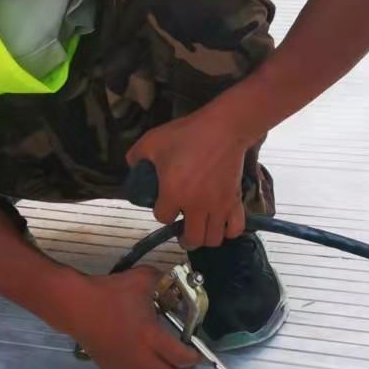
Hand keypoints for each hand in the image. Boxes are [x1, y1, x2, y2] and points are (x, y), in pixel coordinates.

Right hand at [73, 268, 201, 368]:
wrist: (78, 306)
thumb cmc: (109, 293)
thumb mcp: (142, 279)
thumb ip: (163, 280)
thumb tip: (174, 280)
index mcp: (151, 337)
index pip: (181, 358)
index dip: (195, 359)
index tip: (200, 354)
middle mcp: (140, 358)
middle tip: (189, 363)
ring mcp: (126, 368)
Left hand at [127, 112, 248, 248]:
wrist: (223, 128)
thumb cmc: (187, 134)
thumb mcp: (153, 141)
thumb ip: (136, 156)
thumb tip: (132, 166)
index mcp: (173, 193)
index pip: (163, 218)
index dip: (162, 212)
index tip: (164, 203)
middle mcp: (196, 205)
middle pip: (192, 239)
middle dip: (184, 237)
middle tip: (183, 230)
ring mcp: (218, 205)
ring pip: (213, 239)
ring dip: (205, 236)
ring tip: (201, 227)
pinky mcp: (235, 201)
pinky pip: (235, 228)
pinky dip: (229, 231)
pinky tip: (222, 223)